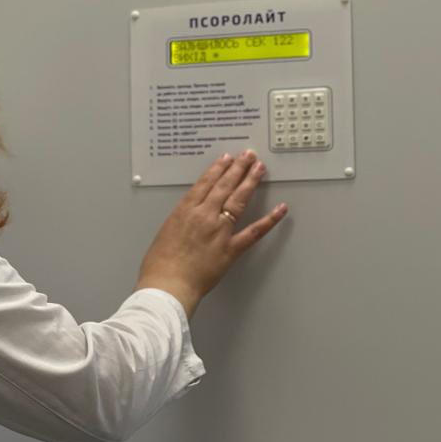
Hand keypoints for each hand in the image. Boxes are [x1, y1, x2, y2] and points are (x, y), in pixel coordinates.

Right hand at [135, 150, 287, 317]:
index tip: (226, 158)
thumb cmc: (159, 264)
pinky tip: (280, 209)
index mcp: (185, 210)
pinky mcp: (231, 249)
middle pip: (224, 185)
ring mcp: (219, 231)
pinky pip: (254, 232)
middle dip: (237, 168)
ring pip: (238, 200)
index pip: (205, 183)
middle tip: (248, 156)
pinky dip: (269, 220)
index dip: (218, 168)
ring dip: (250, 182)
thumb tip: (190, 214)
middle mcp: (204, 215)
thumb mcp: (165, 232)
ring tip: (259, 168)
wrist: (167, 285)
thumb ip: (180, 220)